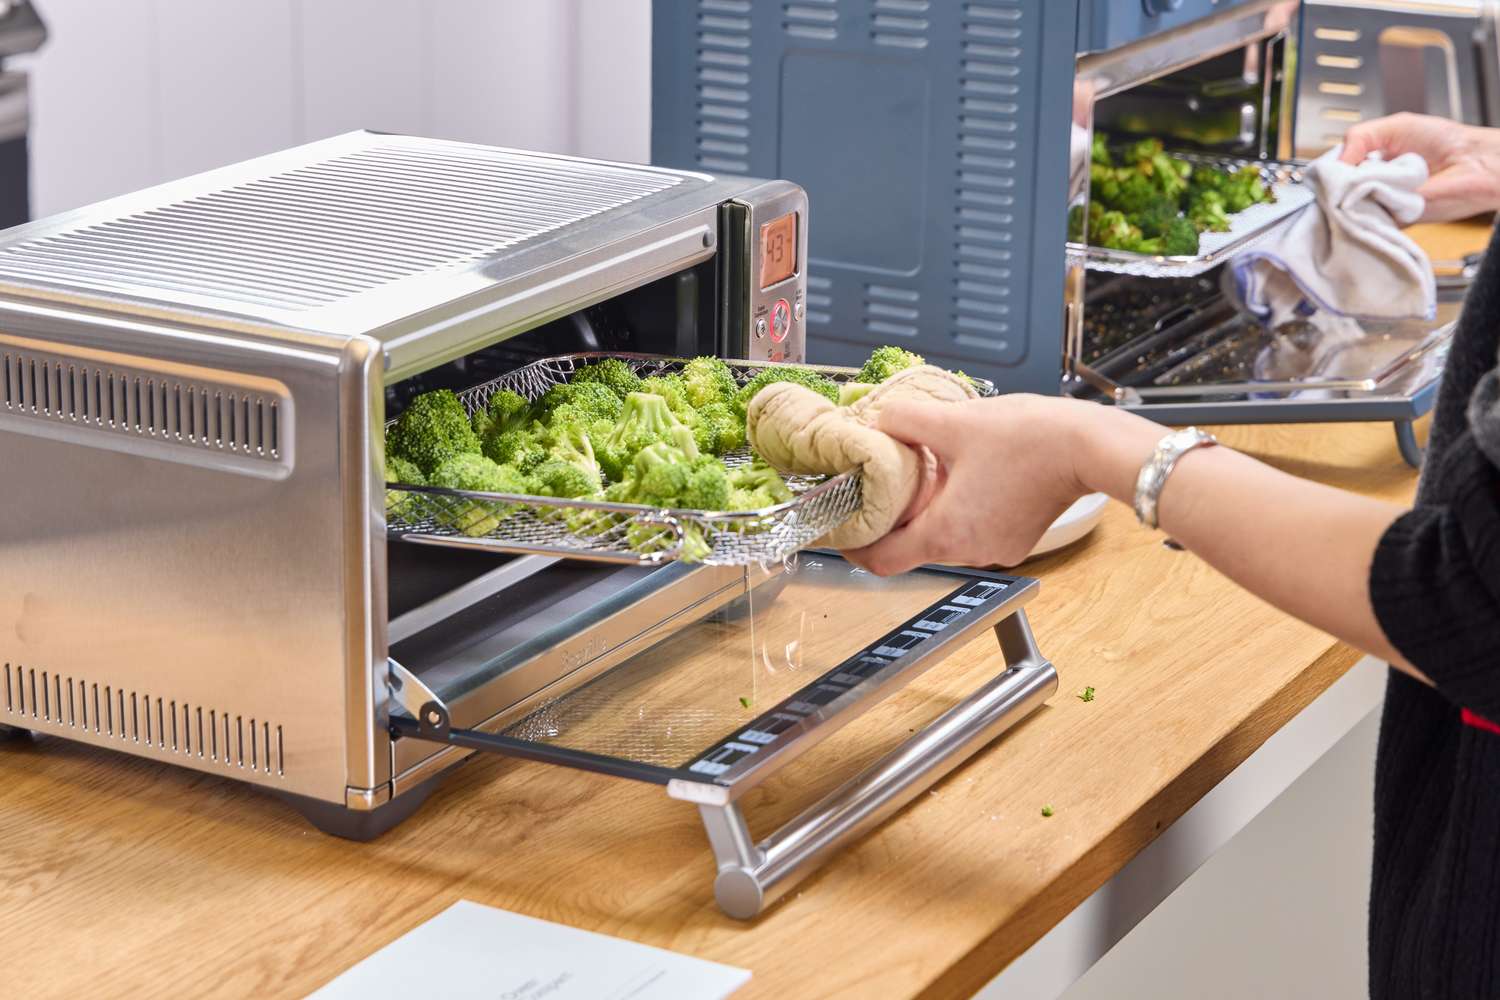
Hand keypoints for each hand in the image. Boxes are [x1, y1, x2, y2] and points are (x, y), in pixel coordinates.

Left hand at [841, 395, 1095, 575]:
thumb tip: (877, 420)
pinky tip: (961, 477)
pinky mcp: (1015, 539)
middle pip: (911, 548)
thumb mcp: (954, 421)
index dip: (854, 546)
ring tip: (923, 474)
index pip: (881, 560)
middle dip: (892, 520)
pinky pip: (972, 530)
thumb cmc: (1029, 438)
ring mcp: (997, 549)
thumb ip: (905, 421)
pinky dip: (958, 511)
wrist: (1088, 446)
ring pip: (943, 537)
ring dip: (928, 511)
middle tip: (877, 488)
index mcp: (947, 532)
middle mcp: (970, 551)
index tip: (842, 528)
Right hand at [1340, 112, 1499, 222]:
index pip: (1335, 169)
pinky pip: (1368, 219)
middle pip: (1337, 190)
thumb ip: (1359, 137)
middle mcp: (1375, 186)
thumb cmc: (1446, 141)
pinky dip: (1371, 207)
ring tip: (1376, 182)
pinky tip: (1383, 195)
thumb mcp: (1395, 126)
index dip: (1332, 169)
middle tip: (1353, 175)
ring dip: (1356, 195)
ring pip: (1349, 206)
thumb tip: (1337, 164)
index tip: (1334, 168)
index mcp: (1372, 163)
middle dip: (1340, 182)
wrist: (1477, 163)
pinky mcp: (1395, 221)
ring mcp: (1383, 204)